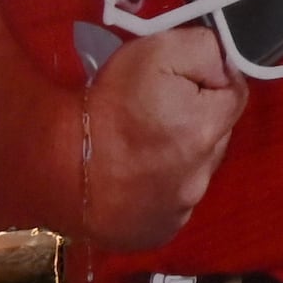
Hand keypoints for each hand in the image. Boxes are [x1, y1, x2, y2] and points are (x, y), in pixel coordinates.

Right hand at [77, 28, 243, 250]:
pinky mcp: (157, 231)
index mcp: (207, 130)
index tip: (176, 83)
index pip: (233, 95)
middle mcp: (201, 175)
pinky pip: (171, 205)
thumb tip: (225, 66)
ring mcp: (180, 209)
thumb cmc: (104, 106)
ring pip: (192, 172)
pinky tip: (130, 178)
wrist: (49, 167)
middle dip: (194, 121)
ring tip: (136, 147)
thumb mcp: (157, 52)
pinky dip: (157, 190)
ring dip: (175, 157)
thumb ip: (206, 51)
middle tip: (153, 114)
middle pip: (215, 136)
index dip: (207, 83)